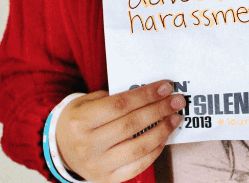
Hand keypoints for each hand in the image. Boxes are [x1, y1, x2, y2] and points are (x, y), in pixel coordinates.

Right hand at [56, 81, 183, 182]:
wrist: (59, 149)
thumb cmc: (80, 120)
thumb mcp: (87, 102)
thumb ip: (114, 98)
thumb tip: (150, 93)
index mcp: (80, 121)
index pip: (119, 105)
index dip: (146, 95)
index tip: (166, 87)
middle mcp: (87, 145)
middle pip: (131, 125)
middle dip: (159, 110)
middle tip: (178, 101)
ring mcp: (97, 164)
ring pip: (138, 147)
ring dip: (163, 130)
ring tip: (175, 118)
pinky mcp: (107, 178)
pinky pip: (138, 165)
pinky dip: (155, 150)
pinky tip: (164, 137)